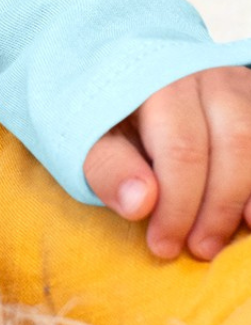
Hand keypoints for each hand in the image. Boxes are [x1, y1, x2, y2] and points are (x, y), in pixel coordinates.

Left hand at [83, 66, 250, 259]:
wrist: (124, 78)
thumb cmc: (106, 115)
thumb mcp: (88, 138)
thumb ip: (109, 168)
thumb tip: (140, 204)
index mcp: (153, 83)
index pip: (181, 150)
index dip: (178, 207)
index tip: (163, 246)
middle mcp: (201, 76)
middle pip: (234, 143)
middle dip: (219, 207)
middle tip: (200, 249)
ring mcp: (234, 83)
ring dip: (249, 194)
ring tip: (236, 233)